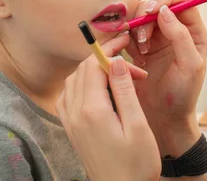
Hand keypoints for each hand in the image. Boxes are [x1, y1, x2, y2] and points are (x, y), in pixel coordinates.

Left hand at [57, 39, 159, 180]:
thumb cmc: (136, 165)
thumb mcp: (137, 126)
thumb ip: (124, 91)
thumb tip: (115, 61)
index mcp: (92, 110)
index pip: (94, 64)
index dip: (110, 48)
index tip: (126, 41)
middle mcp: (75, 113)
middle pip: (83, 69)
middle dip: (105, 59)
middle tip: (131, 64)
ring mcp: (70, 121)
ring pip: (74, 80)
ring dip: (94, 70)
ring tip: (119, 76)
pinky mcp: (71, 129)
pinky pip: (68, 96)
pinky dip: (82, 84)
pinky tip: (100, 91)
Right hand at [125, 0, 206, 155]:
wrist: (164, 118)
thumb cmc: (182, 94)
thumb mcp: (190, 65)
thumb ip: (181, 36)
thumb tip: (164, 11)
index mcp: (193, 31)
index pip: (181, 0)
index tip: (152, 10)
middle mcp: (174, 30)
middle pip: (157, 3)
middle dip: (146, 15)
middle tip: (143, 35)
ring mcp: (156, 38)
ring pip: (140, 15)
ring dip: (136, 29)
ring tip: (141, 52)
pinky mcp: (139, 47)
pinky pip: (129, 32)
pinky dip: (127, 40)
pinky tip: (136, 59)